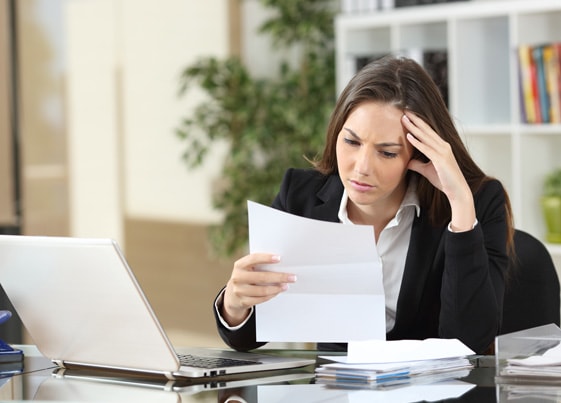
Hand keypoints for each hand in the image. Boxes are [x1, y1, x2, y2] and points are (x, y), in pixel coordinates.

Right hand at [222, 253, 295, 325]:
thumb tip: (280, 263)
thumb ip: (259, 264)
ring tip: (286, 285)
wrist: (232, 293)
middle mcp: (238, 277)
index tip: (279, 258)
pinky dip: (271, 295)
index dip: (266, 258)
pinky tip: (278, 291)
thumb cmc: (246, 276)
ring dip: (277, 288)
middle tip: (292, 277)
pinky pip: (261, 299)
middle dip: (279, 277)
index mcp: (239, 265)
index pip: (253, 259)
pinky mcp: (243, 301)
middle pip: (261, 277)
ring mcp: (239, 291)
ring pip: (262, 290)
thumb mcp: (248, 268)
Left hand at [402, 112, 475, 231]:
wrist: (457, 191)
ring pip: (425, 137)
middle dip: (415, 120)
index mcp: (441, 147)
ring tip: (404, 119)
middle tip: (405, 111)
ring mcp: (443, 152)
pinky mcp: (441, 160)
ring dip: (414, 127)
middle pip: (426, 130)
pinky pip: (426, 149)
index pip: (428, 132)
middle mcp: (443, 146)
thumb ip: (418, 164)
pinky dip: (417, 142)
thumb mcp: (427, 170)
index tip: (408, 116)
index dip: (418, 123)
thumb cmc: (444, 180)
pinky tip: (409, 136)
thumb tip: (407, 162)